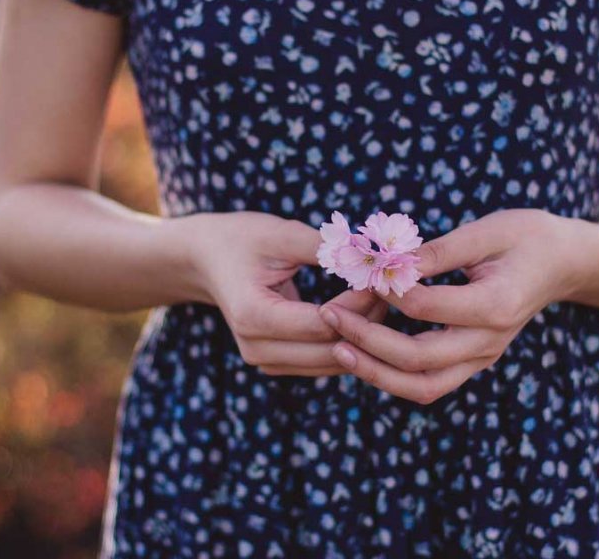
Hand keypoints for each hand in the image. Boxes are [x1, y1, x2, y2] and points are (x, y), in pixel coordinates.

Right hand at [186, 211, 387, 376]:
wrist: (206, 260)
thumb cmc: (241, 240)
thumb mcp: (280, 234)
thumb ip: (325, 248)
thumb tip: (373, 256)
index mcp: (253, 316)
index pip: (324, 323)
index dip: (360, 302)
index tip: (383, 277)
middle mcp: (257, 349)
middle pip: (333, 350)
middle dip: (368, 321)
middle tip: (392, 289)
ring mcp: (266, 362)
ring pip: (334, 363)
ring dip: (364, 335)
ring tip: (382, 297)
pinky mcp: (277, 364)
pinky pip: (325, 362)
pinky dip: (350, 342)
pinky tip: (366, 313)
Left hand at [318, 209, 581, 402]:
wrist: (564, 263)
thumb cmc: (527, 237)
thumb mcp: (487, 230)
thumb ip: (439, 250)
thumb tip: (390, 261)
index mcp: (495, 305)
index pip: (425, 308)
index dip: (385, 291)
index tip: (359, 271)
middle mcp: (489, 341)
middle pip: (418, 359)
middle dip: (367, 340)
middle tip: (329, 314)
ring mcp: (482, 358)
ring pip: (422, 386)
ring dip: (375, 372)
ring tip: (337, 348)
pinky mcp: (474, 362)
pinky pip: (429, 384)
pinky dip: (393, 376)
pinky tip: (363, 354)